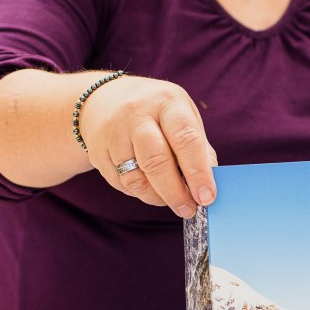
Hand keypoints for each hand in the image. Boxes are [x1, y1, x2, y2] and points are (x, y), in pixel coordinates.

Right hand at [81, 75, 217, 216]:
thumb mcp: (182, 116)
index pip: (186, 140)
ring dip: (157, 197)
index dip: (198, 173)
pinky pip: (121, 183)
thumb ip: (199, 148)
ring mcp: (112, 132)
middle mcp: (136, 114)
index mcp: (167, 102)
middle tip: (189, 209)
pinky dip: (139, 193)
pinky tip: (150, 189)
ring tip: (171, 200)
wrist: (103, 99)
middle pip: (156, 162)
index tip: (207, 197)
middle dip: (176, 193)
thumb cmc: (155, 112)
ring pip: (135, 178)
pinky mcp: (97, 151)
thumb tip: (211, 184)